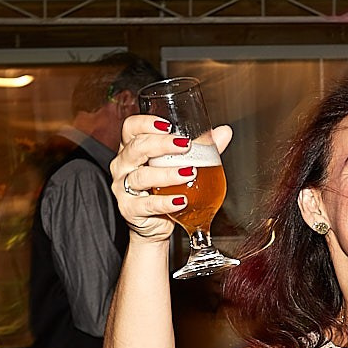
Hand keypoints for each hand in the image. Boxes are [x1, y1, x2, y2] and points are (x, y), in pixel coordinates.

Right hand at [110, 115, 233, 240]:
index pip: (131, 128)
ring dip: (167, 174)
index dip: (145, 123)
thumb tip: (224, 132)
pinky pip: (146, 204)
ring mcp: (123, 187)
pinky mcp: (129, 209)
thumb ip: (201, 147)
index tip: (168, 125)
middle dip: (162, 144)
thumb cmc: (163, 188)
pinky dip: (165, 202)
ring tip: (190, 173)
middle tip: (185, 145)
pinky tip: (181, 201)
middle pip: (136, 148)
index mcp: (132, 148)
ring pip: (141, 176)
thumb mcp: (180, 164)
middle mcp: (123, 165)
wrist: (156, 223)